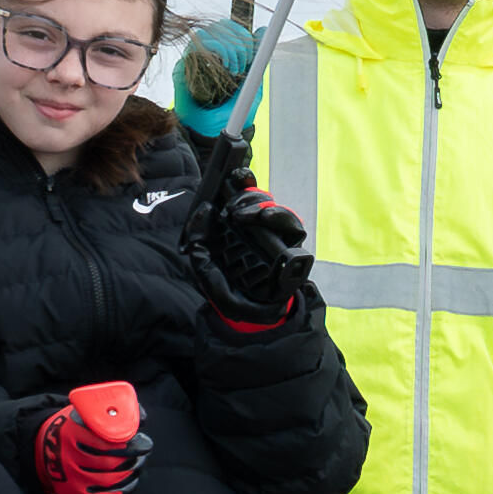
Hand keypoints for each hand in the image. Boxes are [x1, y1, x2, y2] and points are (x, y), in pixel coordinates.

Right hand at [35, 382, 146, 493]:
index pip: (108, 444)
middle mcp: (69, 457)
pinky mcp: (75, 493)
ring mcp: (71, 477)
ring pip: (111, 481)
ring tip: (137, 463)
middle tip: (142, 452)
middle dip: (134, 459)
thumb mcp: (87, 413)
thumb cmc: (75, 428)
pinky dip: (122, 490)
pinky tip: (129, 481)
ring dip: (131, 473)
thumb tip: (140, 419)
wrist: (48, 447)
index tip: (143, 442)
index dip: (131, 445)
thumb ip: (114, 411)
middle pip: (112, 464)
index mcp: (72, 433)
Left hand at [191, 172, 311, 318]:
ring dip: (260, 205)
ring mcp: (275, 238)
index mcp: (236, 230)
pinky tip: (265, 219)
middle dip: (247, 194)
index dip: (238, 183)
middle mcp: (257, 230)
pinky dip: (280, 218)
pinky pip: (293, 228)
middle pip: (258, 199)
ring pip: (274, 209)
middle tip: (232, 206)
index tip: (231, 175)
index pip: (240, 198)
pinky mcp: (292, 248)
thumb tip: (203, 218)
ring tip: (244, 213)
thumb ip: (200, 245)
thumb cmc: (230, 293)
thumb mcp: (206, 271)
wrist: (253, 318)